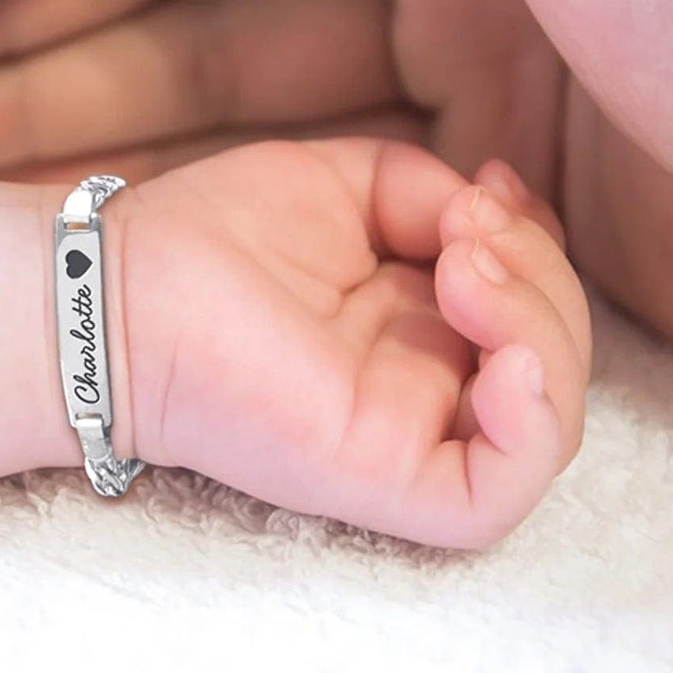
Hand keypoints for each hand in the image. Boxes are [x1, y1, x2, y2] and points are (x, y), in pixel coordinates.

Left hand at [0, 139, 587, 549]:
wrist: (120, 286)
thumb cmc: (214, 235)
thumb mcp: (349, 181)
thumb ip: (434, 192)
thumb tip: (497, 215)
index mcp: (418, 325)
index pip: (531, 306)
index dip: (537, 248)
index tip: (487, 189)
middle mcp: (425, 387)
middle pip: (553, 357)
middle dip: (541, 280)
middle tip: (468, 235)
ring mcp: (408, 438)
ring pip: (546, 422)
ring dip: (542, 327)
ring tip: (466, 268)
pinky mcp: (380, 480)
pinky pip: (499, 491)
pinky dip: (536, 422)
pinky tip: (504, 356)